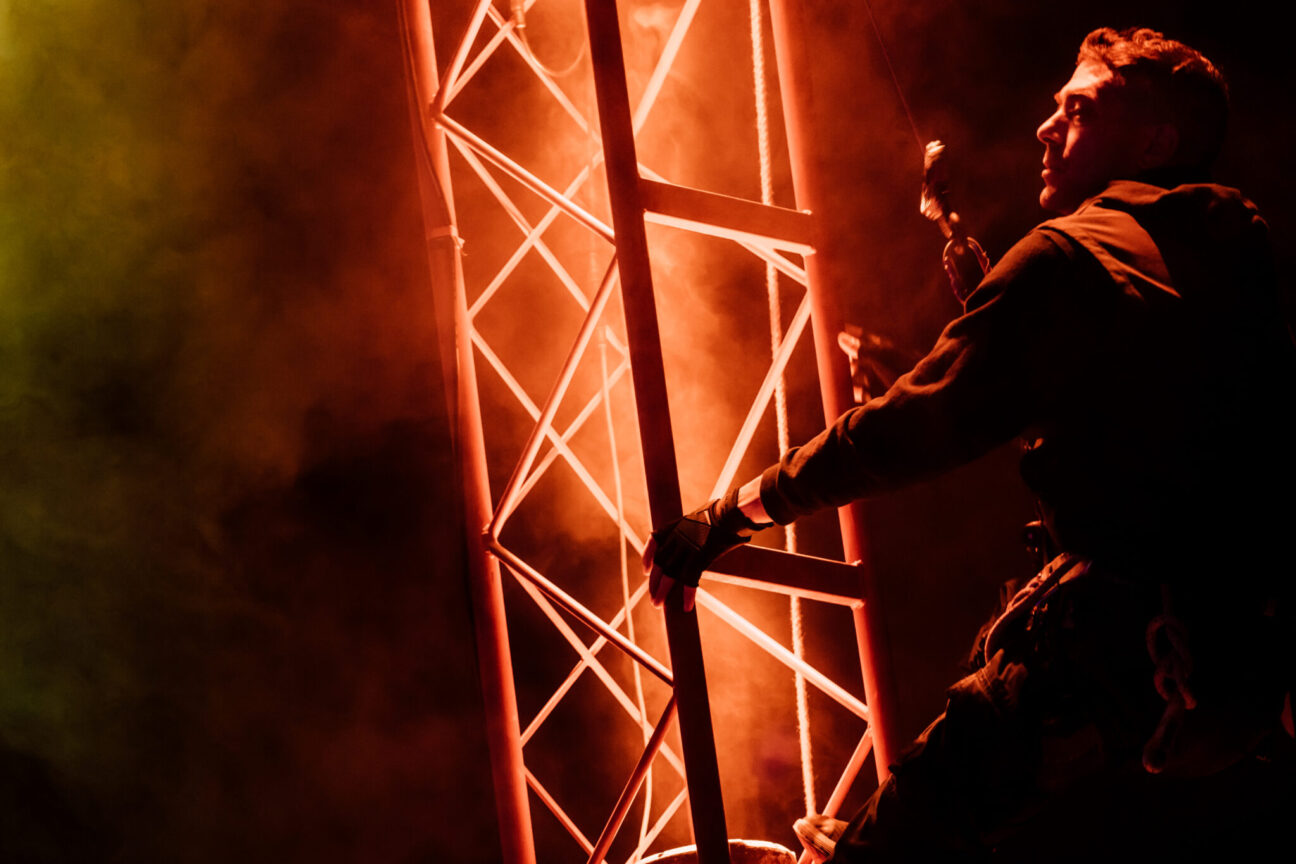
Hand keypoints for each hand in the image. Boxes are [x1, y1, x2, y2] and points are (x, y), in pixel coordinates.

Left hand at [641, 489, 760, 611]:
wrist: (731, 512)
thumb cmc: (723, 513)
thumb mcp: (702, 517)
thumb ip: (695, 528)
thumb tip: (703, 534)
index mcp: (676, 526)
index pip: (654, 541)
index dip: (647, 557)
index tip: (646, 570)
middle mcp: (677, 538)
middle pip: (660, 563)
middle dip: (654, 581)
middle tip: (654, 596)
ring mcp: (686, 548)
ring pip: (669, 574)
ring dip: (662, 592)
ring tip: (657, 604)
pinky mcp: (698, 558)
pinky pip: (690, 581)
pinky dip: (688, 595)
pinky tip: (688, 606)